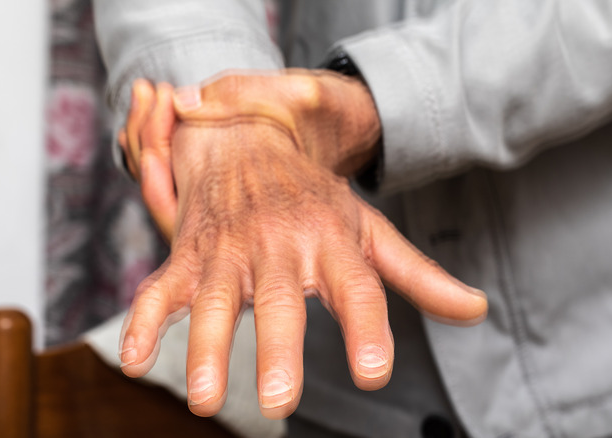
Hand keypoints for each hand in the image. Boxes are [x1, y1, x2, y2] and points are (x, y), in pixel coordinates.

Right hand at [118, 71, 487, 418]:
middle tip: (280, 399)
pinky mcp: (190, 255)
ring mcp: (230, 250)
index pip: (356, 288)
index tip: (373, 373)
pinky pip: (162, 288)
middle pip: (282, 299)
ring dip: (208, 347)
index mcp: (332, 242)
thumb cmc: (314, 198)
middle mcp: (280, 245)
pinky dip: (145, 320)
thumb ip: (419, 275)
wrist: (247, 139)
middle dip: (278, 348)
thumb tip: (476, 309)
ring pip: (217, 300)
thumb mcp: (370, 229)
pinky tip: (134, 359)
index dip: (366, 329)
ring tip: (206, 398)